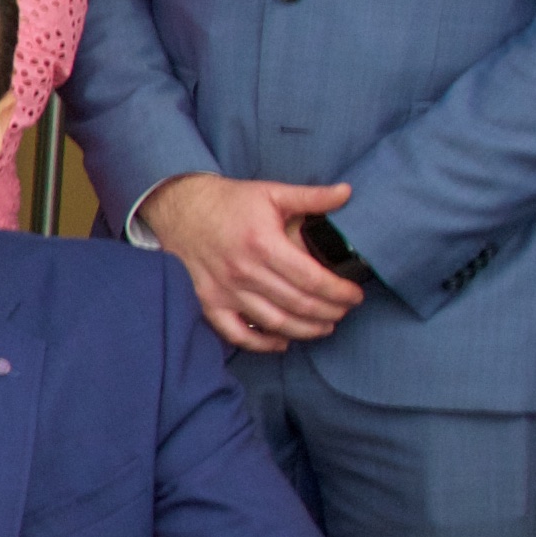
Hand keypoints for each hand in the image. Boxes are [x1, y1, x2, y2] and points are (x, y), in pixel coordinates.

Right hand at [135, 175, 362, 352]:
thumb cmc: (230, 202)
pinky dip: (262, 344)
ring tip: (325, 326)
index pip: (312, 279)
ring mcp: (225, 290)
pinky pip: (237, 333)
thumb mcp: (271, 192)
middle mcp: (245, 271)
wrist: (180, 209)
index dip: (339, 292)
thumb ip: (311, 196)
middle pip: (298, 304)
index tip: (355, 295)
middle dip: (330, 312)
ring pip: (275, 322)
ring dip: (306, 330)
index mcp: (263, 244)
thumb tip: (347, 192)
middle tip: (344, 311)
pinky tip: (283, 342)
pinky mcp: (209, 301)